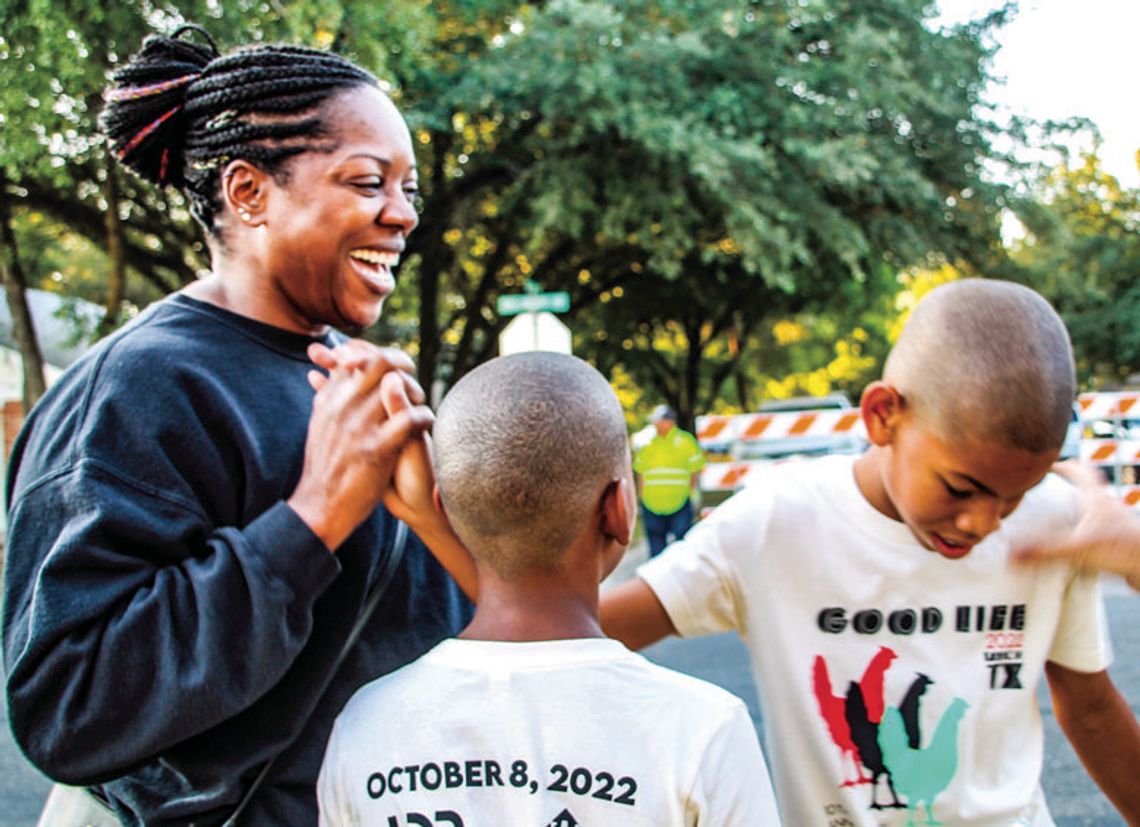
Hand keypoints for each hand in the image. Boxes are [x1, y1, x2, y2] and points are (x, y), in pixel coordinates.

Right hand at [288, 343, 432, 551]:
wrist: (320, 507)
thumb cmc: (324, 467)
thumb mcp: (319, 425)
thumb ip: (326, 396)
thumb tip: (325, 372)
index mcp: (330, 400)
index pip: (354, 357)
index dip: (375, 352)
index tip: (392, 363)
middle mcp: (343, 407)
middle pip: (378, 363)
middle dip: (400, 363)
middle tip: (412, 375)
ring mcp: (360, 427)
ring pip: (395, 385)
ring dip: (415, 390)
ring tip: (420, 401)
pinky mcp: (376, 450)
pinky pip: (408, 419)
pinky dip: (424, 416)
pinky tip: (427, 423)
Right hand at [1012, 461, 1139, 589]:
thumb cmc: (1123, 550)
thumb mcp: (1077, 548)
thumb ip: (1044, 551)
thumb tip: (1012, 554)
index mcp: (1097, 498)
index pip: (1080, 470)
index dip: (1062, 465)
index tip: (1044, 465)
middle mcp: (1107, 506)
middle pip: (1087, 486)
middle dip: (1067, 485)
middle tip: (1046, 489)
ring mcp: (1115, 523)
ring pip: (1093, 508)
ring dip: (1076, 508)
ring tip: (1055, 516)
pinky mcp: (1118, 540)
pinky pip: (1098, 529)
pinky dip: (1085, 530)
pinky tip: (1074, 542)